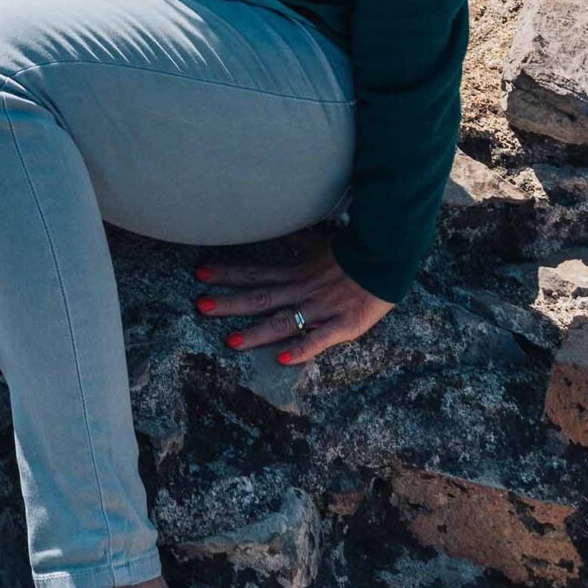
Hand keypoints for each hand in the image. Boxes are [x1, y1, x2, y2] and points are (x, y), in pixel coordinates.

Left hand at [192, 237, 392, 366]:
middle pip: (260, 298)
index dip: (227, 274)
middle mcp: (302, 291)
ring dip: (256, 332)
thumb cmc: (353, 253)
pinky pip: (319, 338)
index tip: (200, 274)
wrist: (387, 258)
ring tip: (230, 342)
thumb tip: (279, 228)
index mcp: (295, 272)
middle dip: (230, 303)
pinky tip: (282, 359)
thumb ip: (296, 241)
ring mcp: (321, 309)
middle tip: (200, 307)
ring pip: (283, 321)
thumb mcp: (319, 244)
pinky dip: (301, 348)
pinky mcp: (343, 325)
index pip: (255, 273)